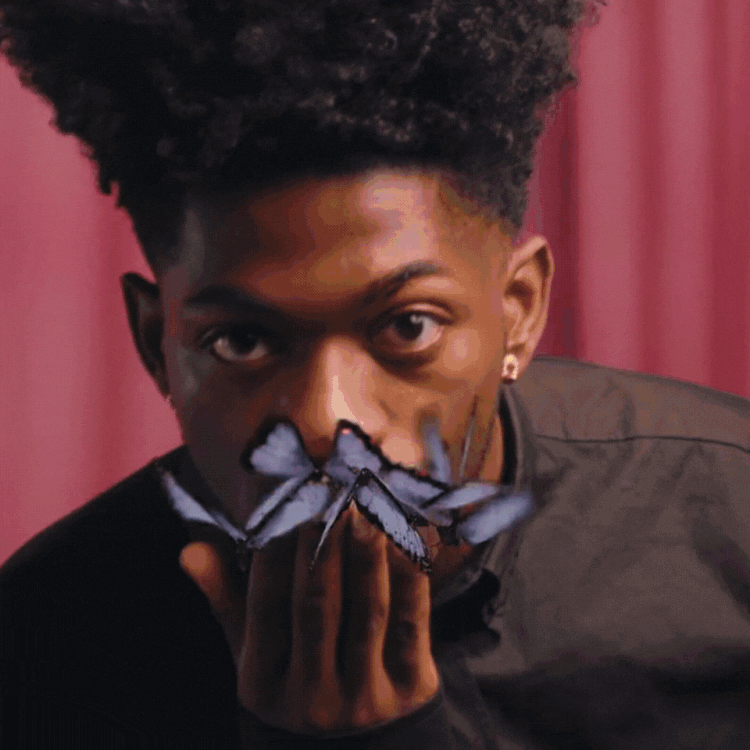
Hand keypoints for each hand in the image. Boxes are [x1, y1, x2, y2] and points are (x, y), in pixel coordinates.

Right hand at [179, 506, 439, 733]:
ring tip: (366, 506)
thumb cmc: (296, 683)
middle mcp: (310, 695)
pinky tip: (409, 538)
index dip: (273, 548)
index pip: (265, 604)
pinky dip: (410, 578)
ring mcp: (363, 696)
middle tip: (327, 490)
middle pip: (315, 605)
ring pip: (366, 611)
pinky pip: (412, 624)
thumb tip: (190, 550)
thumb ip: (225, 599)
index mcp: (263, 681)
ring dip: (366, 554)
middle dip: (320, 543)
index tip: (283, 497)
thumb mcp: (252, 654)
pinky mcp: (411, 690)